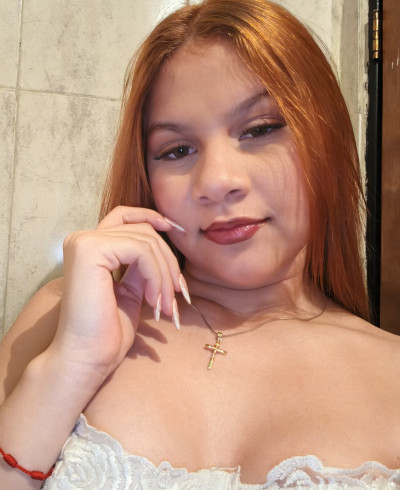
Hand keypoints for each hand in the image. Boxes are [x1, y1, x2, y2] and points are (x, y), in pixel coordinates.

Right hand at [50, 206, 184, 376]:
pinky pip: (141, 250)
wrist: (88, 358)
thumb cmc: (108, 331)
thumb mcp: (132, 289)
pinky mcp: (90, 251)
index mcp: (89, 247)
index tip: (178, 231)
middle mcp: (82, 239)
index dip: (153, 218)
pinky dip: (156, 275)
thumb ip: (141, 264)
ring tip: (166, 305)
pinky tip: (153, 301)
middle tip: (178, 294)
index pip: (126, 216)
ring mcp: (84, 242)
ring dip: (164, 275)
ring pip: (146, 241)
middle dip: (168, 261)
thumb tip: (164, 243)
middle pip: (142, 230)